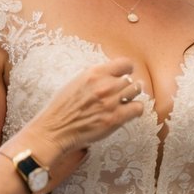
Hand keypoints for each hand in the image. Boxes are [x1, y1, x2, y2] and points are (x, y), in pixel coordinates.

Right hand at [25, 58, 144, 162]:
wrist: (55, 130)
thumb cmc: (62, 108)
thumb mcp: (76, 82)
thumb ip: (95, 77)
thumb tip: (110, 74)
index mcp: (94, 73)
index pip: (125, 64)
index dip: (127, 70)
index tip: (125, 75)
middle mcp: (105, 85)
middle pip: (131, 79)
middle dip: (128, 86)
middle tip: (122, 93)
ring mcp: (111, 101)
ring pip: (136, 91)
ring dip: (132, 96)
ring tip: (125, 102)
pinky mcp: (116, 118)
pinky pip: (138, 108)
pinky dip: (135, 110)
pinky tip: (128, 113)